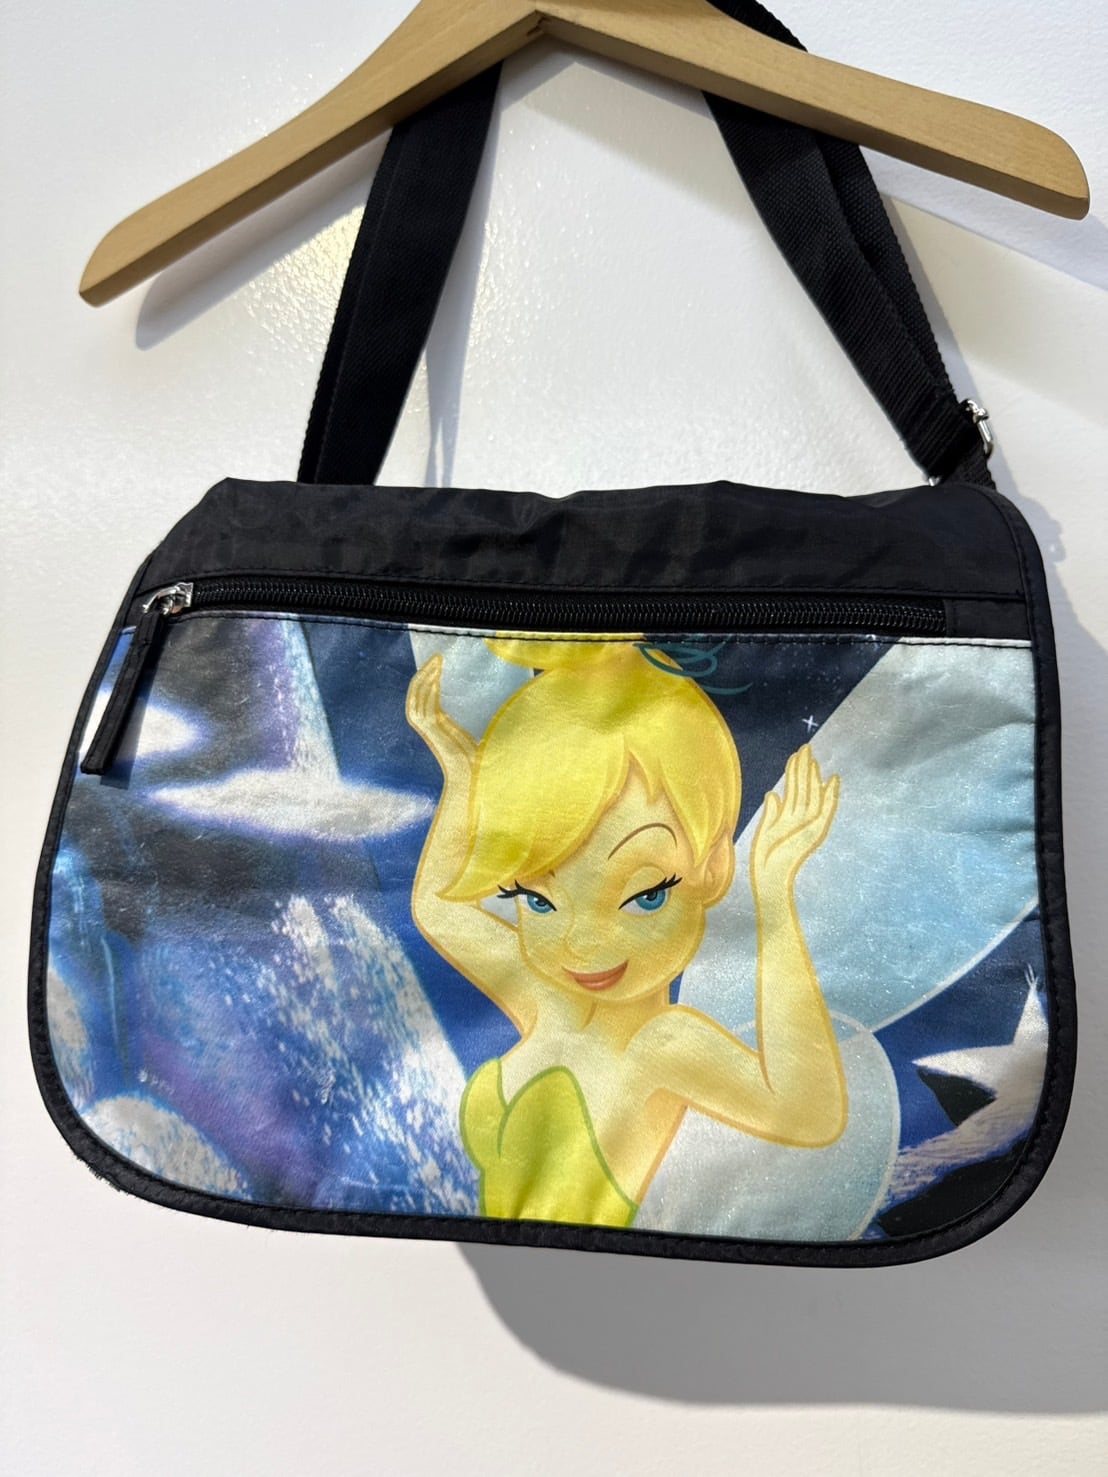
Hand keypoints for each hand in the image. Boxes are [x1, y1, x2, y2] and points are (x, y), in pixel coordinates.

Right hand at [406, 654, 476, 781]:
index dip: (428, 678)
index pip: (423, 695)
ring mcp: (426, 727)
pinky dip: (428, 688)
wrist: (469, 776)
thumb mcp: (463, 735)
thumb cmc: (471, 759)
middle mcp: (426, 724)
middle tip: (437, 657)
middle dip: (424, 672)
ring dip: (425, 676)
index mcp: (433, 724)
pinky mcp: (430, 729)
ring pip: (417, 695)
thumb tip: (473, 717)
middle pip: (416, 692)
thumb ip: (458, 725)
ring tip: (436, 662)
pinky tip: (436, 677)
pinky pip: (424, 703)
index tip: (438, 664)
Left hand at [751, 745, 838, 891]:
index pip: (794, 790)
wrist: (770, 879)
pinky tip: (832, 781)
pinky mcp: (813, 833)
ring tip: (810, 757)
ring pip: (811, 794)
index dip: (795, 773)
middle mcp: (800, 819)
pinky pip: (824, 811)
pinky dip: (831, 797)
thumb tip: (772, 793)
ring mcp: (807, 825)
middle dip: (804, 768)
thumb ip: (771, 813)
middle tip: (805, 747)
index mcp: (789, 818)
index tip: (796, 756)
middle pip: (804, 788)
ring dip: (812, 776)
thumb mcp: (764, 832)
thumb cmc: (765, 861)